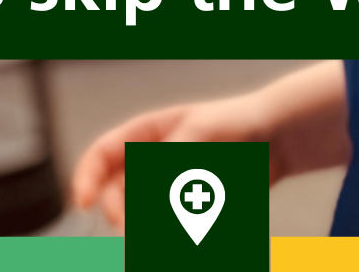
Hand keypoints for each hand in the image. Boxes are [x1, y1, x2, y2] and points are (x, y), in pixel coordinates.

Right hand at [71, 63, 348, 233]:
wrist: (275, 137)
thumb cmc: (235, 123)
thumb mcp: (197, 134)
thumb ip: (164, 167)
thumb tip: (135, 203)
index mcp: (145, 135)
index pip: (101, 155)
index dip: (86, 178)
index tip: (83, 203)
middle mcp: (150, 163)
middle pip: (119, 196)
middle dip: (124, 213)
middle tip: (136, 226)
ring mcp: (167, 188)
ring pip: (143, 220)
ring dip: (153, 230)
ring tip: (188, 220)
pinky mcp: (186, 211)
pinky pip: (171, 232)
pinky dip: (178, 236)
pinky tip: (201, 226)